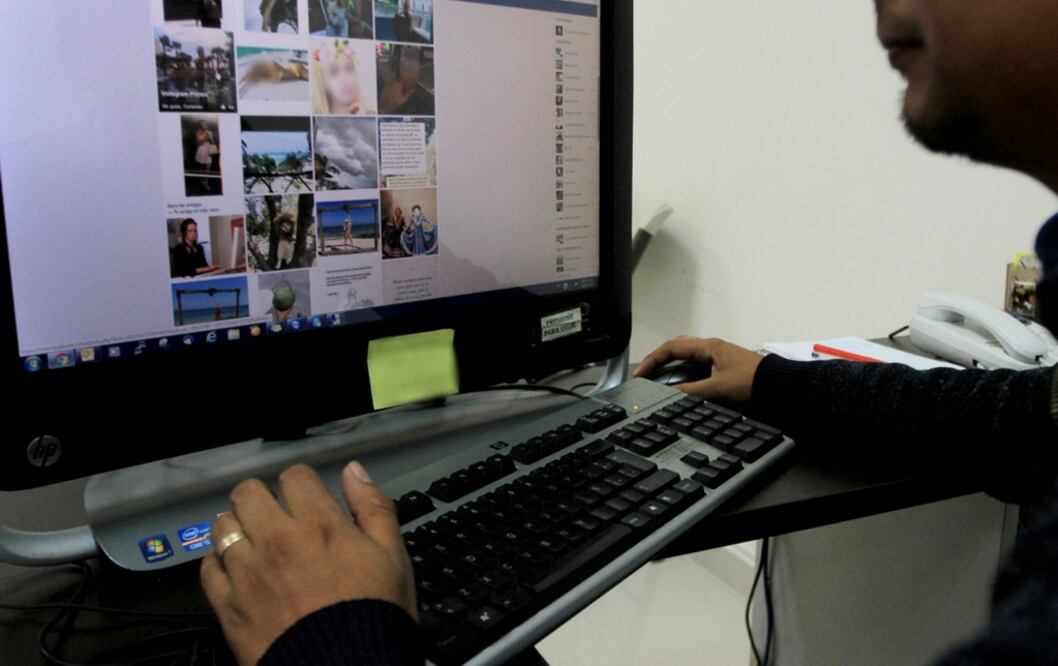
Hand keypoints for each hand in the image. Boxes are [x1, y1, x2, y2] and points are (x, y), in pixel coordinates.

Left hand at [200, 462, 416, 665]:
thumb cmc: (375, 616)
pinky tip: (235, 571)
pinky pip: (207, 568)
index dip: (302, 483)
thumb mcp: (393, 557)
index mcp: (320, 524)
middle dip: (261, 498)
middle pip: (248, 493)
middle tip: (273, 515)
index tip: (306, 498)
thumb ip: (374, 508)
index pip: (295, 476)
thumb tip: (353, 471)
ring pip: (222, 526)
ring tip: (251, 542)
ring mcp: (248, 572)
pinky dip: (218, 563)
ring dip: (237, 527)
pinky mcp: (228, 604)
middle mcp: (278, 540)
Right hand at [634, 336, 763, 402]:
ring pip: (686, 358)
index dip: (653, 360)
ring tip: (657, 381)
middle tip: (646, 374)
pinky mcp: (721, 368)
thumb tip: (669, 395)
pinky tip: (679, 387)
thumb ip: (691, 391)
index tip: (640, 374)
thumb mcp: (717, 388)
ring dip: (671, 367)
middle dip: (658, 360)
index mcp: (708, 347)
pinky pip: (695, 368)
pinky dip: (683, 375)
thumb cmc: (751, 381)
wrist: (778, 385)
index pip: (671, 348)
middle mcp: (710, 349)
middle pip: (676, 349)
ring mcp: (716, 357)